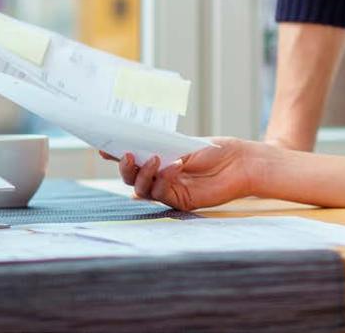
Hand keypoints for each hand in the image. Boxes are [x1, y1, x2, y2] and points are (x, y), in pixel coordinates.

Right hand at [116, 138, 263, 211]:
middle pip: (132, 178)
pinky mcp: (179, 200)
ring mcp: (168, 190)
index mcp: (160, 159)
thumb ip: (162, 147)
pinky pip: (162, 193)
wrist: (242, 162)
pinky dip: (164, 179)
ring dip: (144, 174)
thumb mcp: (186, 145)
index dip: (116, 154)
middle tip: (127, 155)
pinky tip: (174, 166)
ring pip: (142, 189)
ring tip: (154, 159)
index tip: (102, 147)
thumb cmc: (217, 151)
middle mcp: (160, 177)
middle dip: (126, 168)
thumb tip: (137, 144)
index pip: (134, 159)